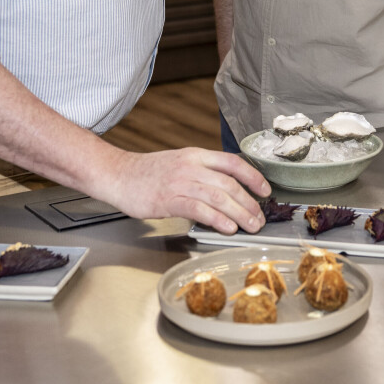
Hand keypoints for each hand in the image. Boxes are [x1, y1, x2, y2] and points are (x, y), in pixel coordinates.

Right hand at [105, 147, 270, 234]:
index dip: (253, 176)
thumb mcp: (179, 164)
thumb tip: (225, 192)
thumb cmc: (147, 173)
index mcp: (195, 155)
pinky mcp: (169, 200)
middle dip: (250, 202)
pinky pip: (200, 209)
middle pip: (230, 183)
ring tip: (251, 226)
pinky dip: (218, 219)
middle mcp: (191, 166)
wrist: (118, 175)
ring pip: (219, 197)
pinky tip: (228, 228)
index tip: (265, 190)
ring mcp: (180, 182)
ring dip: (240, 213)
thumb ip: (201, 173)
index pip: (232, 162)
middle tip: (260, 218)